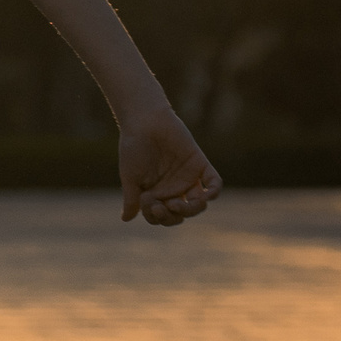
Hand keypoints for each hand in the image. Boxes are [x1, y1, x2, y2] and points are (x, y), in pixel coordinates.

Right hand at [117, 104, 221, 225]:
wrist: (145, 121)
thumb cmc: (133, 148)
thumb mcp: (130, 177)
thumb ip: (131, 199)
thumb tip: (126, 219)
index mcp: (156, 192)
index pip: (163, 216)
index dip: (159, 218)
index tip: (150, 205)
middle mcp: (174, 187)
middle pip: (182, 213)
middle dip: (174, 216)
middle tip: (165, 205)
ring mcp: (188, 177)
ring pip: (199, 203)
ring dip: (193, 209)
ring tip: (180, 202)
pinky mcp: (200, 164)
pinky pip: (213, 183)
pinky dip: (214, 191)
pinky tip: (207, 196)